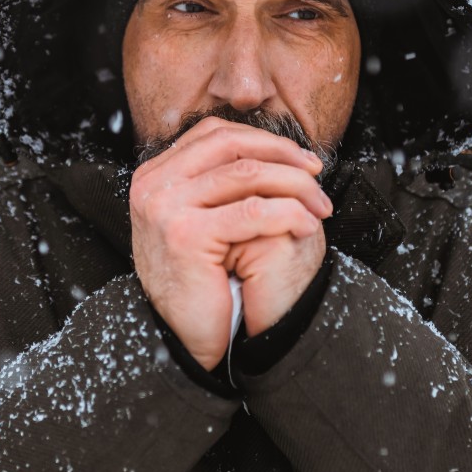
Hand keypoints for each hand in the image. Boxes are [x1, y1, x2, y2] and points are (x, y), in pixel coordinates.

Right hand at [130, 117, 331, 368]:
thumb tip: (269, 149)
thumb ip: (214, 184)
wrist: (181, 337)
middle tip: (316, 174)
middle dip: (283, 155)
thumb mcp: (198, 221)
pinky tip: (306, 226)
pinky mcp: (185, 235)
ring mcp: (164, 208)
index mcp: (154, 176)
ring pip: (246, 174)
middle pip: (230, 144)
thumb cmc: (199, 282)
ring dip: (294, 186)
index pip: (215, 134)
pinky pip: (251, 212)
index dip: (264, 140)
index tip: (299, 159)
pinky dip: (288, 213)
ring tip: (319, 205)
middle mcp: (152, 185)